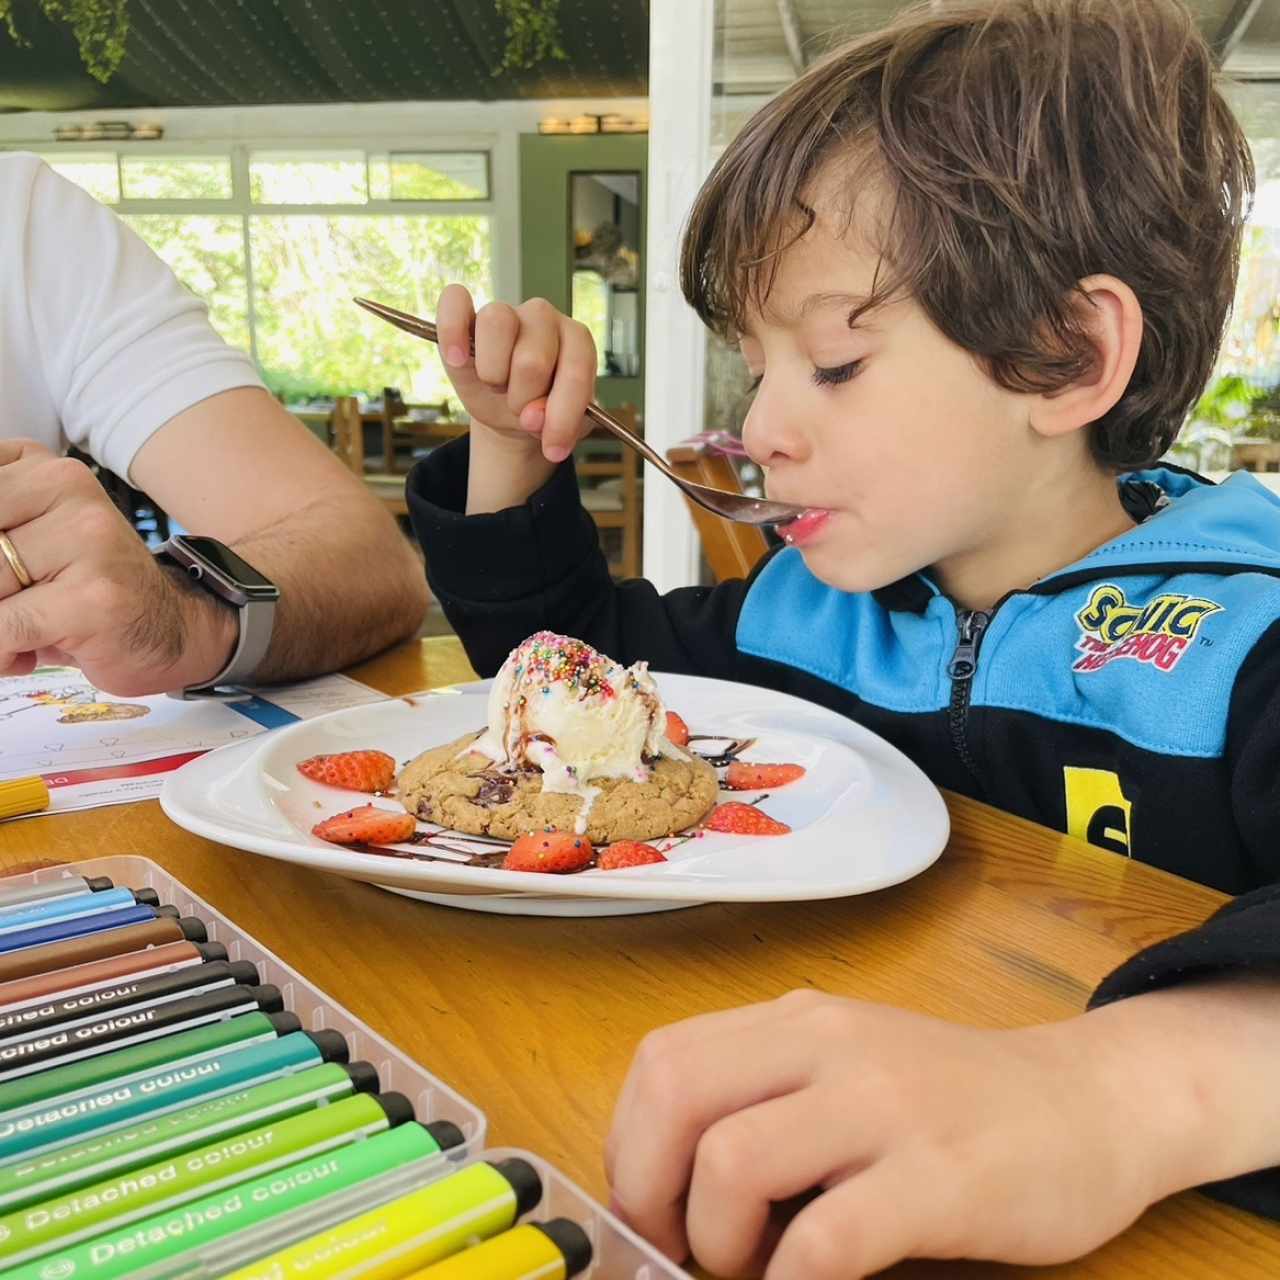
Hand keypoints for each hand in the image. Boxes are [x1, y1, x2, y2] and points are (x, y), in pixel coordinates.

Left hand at [0, 440, 236, 694]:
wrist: (171, 629)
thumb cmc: (82, 588)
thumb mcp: (23, 538)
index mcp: (41, 468)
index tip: (1, 571)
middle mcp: (68, 490)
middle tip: (8, 604)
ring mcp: (88, 541)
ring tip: (13, 633)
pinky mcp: (94, 597)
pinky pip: (5, 627)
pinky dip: (0, 652)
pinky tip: (20, 655)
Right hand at [436, 284, 597, 464]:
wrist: (510, 412)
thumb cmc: (541, 410)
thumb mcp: (561, 426)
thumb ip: (561, 424)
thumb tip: (532, 416)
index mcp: (577, 340)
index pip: (575, 371)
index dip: (562, 416)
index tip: (552, 448)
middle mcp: (544, 317)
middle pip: (531, 359)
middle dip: (523, 400)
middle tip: (519, 407)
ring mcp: (505, 311)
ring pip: (497, 324)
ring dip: (493, 373)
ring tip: (497, 385)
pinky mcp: (466, 312)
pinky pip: (454, 300)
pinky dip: (452, 330)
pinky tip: (458, 359)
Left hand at [605, 989, 1186, 1277]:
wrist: (1086, 1104)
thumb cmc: (952, 1101)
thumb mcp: (846, 1071)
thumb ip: (767, 1098)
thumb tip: (667, 1186)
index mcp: (797, 1021)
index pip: (663, 1061)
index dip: (630, 1147)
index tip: (648, 1210)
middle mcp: (829, 1043)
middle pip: (676, 1095)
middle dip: (648, 1191)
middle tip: (679, 1250)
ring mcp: (885, 1104)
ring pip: (732, 1162)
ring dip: (718, 1242)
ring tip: (754, 1270)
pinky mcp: (940, 1176)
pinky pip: (826, 1239)